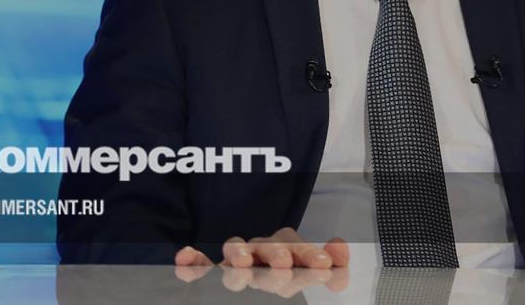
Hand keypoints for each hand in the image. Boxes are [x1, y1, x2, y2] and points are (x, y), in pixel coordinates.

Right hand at [174, 228, 349, 297]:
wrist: (254, 277)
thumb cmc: (283, 277)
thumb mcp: (309, 274)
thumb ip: (333, 268)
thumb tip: (339, 248)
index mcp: (283, 255)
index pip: (295, 247)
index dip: (309, 255)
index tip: (323, 265)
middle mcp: (259, 255)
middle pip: (267, 247)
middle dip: (276, 253)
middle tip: (284, 262)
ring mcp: (236, 264)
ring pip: (236, 251)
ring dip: (239, 252)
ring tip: (243, 261)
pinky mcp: (212, 274)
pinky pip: (200, 265)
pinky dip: (193, 261)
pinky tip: (185, 257)